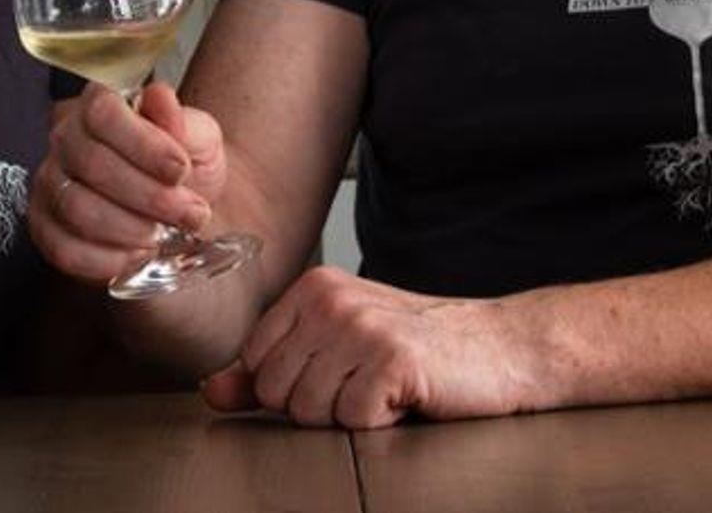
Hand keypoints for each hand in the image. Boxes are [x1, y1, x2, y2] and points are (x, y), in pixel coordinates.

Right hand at [29, 82, 226, 283]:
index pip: (104, 115)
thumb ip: (182, 120)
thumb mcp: (199, 137)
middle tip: (190, 214)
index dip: (144, 145)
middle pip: (93, 165)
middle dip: (149, 196)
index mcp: (100, 104)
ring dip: (130, 229)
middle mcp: (66, 138)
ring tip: (164, 235)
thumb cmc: (185, 165)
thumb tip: (159, 98)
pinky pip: (64, 249)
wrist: (181, 205)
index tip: (181, 170)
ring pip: (77, 209)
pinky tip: (137, 255)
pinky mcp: (45, 227)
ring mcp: (49, 183)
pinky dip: (107, 260)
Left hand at [201, 267, 536, 429]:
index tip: (337, 373)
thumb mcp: (336, 348)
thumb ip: (269, 369)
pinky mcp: (391, 359)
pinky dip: (380, 423)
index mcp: (313, 289)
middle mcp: (331, 301)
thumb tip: (213, 391)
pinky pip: (352, 419)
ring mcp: (361, 327)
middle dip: (318, 406)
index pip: (254, 364)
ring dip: (349, 416)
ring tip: (384, 390)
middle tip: (365, 383)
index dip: (293, 387)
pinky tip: (405, 397)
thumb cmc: (417, 348)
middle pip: (276, 392)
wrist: (499, 346)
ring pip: (309, 411)